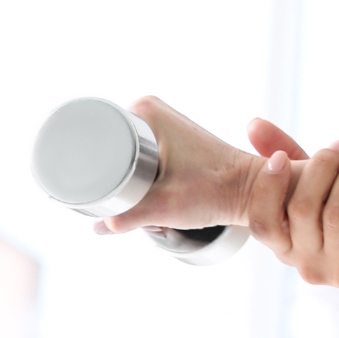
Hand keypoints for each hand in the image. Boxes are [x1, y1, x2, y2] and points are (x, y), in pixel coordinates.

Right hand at [97, 96, 267, 235]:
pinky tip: (142, 194)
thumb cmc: (216, 191)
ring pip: (119, 157)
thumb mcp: (163, 206)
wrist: (250, 191)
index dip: (88, 168)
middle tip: (128, 201)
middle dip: (108, 180)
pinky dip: (134, 178)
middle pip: (104, 149)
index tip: (101, 193)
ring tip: (140, 198)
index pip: (92, 135)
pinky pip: (135, 158)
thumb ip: (126, 218)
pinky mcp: (167, 141)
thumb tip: (97, 226)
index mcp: (143, 111)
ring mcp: (159, 125)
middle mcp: (149, 111)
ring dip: (121, 181)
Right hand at [245, 138, 338, 314]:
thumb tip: (254, 123)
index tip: (282, 157)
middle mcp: (308, 263)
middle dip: (322, 167)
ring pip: (338, 215)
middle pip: (303, 209)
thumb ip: (293, 169)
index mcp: (288, 249)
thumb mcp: (322, 203)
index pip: (261, 223)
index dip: (267, 189)